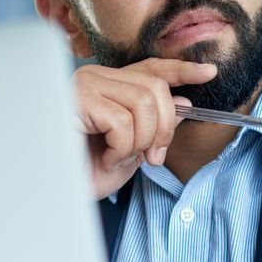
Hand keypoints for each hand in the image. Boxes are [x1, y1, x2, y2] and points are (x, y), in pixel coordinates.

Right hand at [73, 58, 216, 198]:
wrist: (53, 193)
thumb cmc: (84, 172)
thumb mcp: (131, 150)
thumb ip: (153, 125)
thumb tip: (183, 103)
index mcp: (109, 86)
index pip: (151, 68)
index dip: (181, 69)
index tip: (209, 71)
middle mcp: (95, 78)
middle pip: (155, 88)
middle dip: (164, 128)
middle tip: (152, 157)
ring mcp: (84, 85)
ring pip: (144, 104)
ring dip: (140, 142)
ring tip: (117, 159)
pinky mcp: (75, 99)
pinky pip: (122, 122)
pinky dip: (121, 148)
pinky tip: (103, 159)